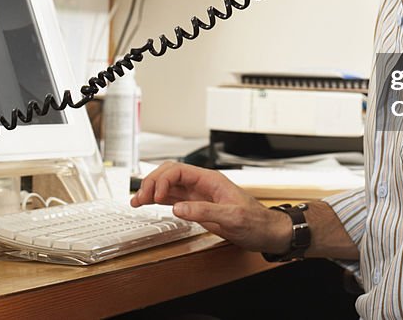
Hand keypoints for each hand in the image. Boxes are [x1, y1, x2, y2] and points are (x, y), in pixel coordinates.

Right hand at [130, 162, 290, 252]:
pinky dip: (158, 201)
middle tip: (140, 198)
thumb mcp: (232, 217)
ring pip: (168, 186)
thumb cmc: (256, 222)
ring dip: (151, 191)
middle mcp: (202, 184)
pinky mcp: (197, 206)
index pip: (179, 171)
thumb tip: (178, 207)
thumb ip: (204, 211)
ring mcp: (199, 195)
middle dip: (152, 183)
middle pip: (169, 174)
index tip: (156, 197)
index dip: (163, 181)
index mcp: (211, 180)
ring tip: (136, 200)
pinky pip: (173, 198)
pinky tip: (148, 204)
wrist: (266, 232)